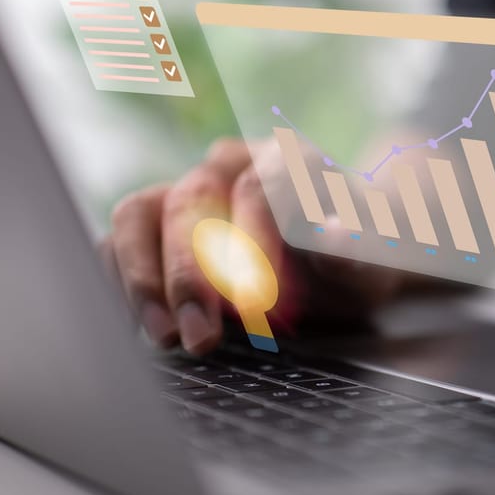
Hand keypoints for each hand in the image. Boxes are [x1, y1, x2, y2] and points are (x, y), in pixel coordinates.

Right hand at [103, 138, 407, 353]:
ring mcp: (186, 189)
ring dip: (143, 277)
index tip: (257, 300)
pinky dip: (120, 279)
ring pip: (140, 213)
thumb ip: (356, 249)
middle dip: (192, 273)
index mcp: (286, 158)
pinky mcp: (155, 222)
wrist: (343, 255)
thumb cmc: (360, 254)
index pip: (259, 187)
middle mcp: (229, 164)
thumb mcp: (375, 258)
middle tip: (201, 335)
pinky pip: (119, 239)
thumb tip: (335, 234)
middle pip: (192, 200)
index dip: (252, 241)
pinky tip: (137, 324)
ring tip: (162, 336)